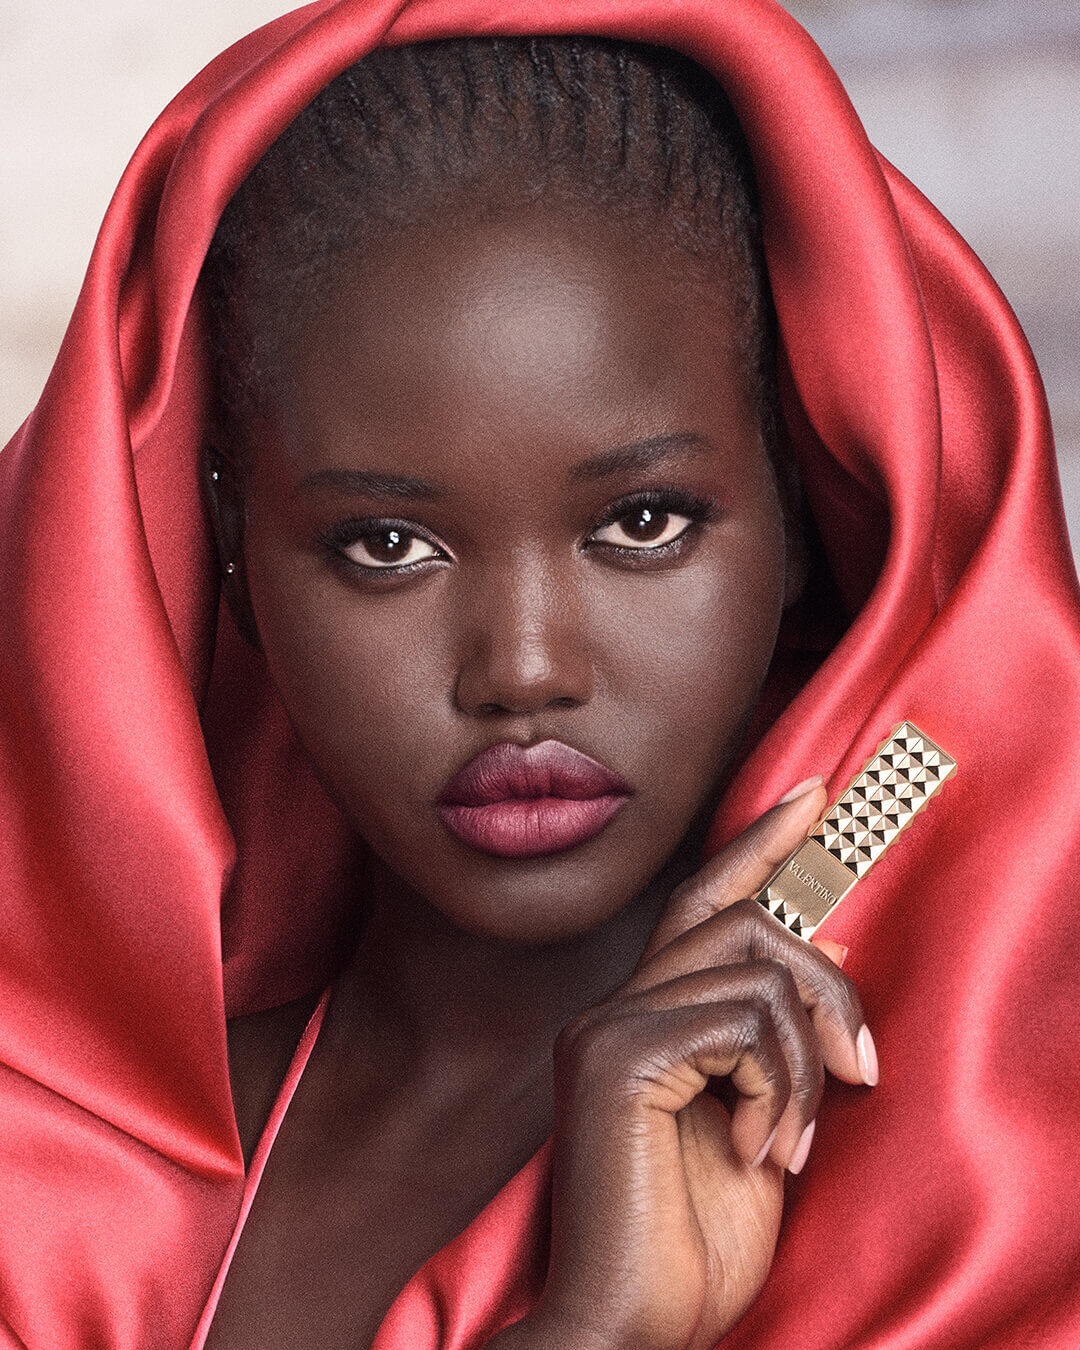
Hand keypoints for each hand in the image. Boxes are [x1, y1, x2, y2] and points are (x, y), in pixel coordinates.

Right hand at [526, 782, 875, 1349]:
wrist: (632, 1327)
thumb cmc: (692, 1243)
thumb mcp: (762, 1124)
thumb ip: (777, 1041)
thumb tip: (825, 951)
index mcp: (643, 1021)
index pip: (702, 903)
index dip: (758, 844)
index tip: (813, 798)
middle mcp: (615, 1009)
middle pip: (743, 919)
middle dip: (826, 982)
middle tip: (860, 1069)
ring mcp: (609, 1028)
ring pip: (755, 967)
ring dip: (806, 1063)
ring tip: (792, 1141)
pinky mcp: (617, 1058)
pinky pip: (742, 1022)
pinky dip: (780, 1089)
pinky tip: (761, 1152)